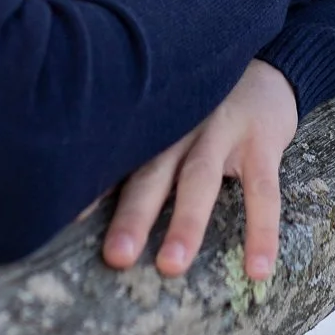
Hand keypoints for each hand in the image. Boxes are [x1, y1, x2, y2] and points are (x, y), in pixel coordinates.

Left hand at [100, 60, 298, 281]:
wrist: (270, 66)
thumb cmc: (206, 108)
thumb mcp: (171, 118)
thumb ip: (140, 151)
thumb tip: (84, 206)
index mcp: (153, 124)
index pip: (117, 156)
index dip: (91, 188)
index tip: (65, 221)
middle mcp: (181, 124)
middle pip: (152, 171)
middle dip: (133, 214)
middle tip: (117, 257)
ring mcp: (222, 130)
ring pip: (200, 178)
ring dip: (186, 222)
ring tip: (171, 265)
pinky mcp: (261, 142)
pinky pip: (262, 191)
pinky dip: (261, 231)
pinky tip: (258, 268)